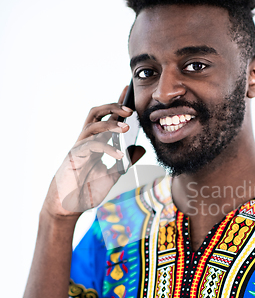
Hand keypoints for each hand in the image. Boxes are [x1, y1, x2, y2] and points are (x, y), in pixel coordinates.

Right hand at [43, 87, 144, 217]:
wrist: (69, 206)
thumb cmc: (87, 190)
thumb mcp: (113, 174)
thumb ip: (125, 161)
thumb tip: (141, 148)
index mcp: (95, 142)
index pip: (106, 118)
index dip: (116, 104)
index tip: (128, 91)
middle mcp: (86, 141)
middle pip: (96, 113)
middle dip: (112, 106)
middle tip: (130, 109)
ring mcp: (79, 147)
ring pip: (92, 125)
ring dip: (110, 124)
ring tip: (126, 127)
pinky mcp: (74, 156)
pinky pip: (91, 145)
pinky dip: (107, 147)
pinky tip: (119, 154)